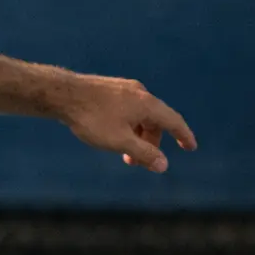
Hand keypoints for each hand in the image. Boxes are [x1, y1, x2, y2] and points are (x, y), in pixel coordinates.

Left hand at [60, 73, 196, 172]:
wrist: (63, 94)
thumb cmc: (92, 119)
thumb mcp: (120, 141)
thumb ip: (143, 154)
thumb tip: (164, 165)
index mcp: (148, 104)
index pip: (174, 121)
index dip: (184, 136)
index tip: (190, 147)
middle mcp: (140, 93)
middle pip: (155, 121)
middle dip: (151, 143)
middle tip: (138, 163)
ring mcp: (125, 89)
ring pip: (139, 116)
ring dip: (137, 136)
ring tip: (123, 153)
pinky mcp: (110, 89)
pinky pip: (127, 110)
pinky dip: (127, 125)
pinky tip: (112, 134)